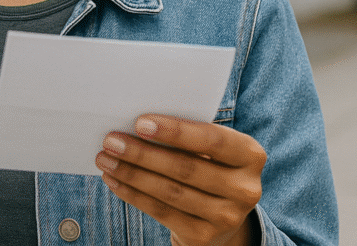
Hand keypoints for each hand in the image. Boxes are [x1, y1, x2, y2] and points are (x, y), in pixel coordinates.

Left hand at [95, 115, 266, 245]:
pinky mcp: (204, 237)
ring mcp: (227, 217)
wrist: (222, 217)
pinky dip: (133, 194)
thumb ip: (189, 137)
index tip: (140, 123)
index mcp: (251, 155)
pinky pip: (161, 212)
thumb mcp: (211, 151)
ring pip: (170, 191)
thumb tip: (138, 127)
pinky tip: (115, 180)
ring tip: (106, 158)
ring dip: (131, 173)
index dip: (175, 131)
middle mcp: (245, 189)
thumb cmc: (209, 167)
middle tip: (111, 141)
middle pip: (186, 167)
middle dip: (143, 153)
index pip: (212, 139)